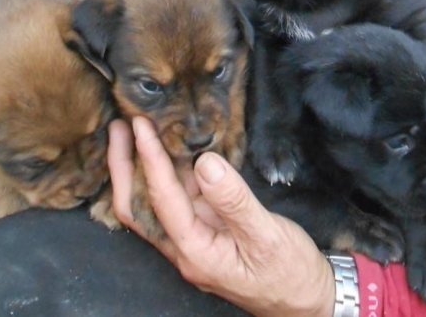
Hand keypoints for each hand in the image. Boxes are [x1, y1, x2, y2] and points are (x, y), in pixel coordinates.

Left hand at [108, 118, 335, 316]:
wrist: (306, 300)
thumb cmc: (290, 273)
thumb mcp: (266, 235)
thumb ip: (234, 200)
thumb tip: (205, 162)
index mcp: (195, 253)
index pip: (162, 200)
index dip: (150, 159)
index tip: (142, 125)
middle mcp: (184, 248)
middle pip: (138, 206)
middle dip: (124, 166)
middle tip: (119, 126)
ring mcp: (192, 240)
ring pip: (154, 201)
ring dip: (142, 166)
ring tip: (138, 129)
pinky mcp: (205, 231)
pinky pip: (178, 200)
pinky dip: (170, 172)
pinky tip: (173, 149)